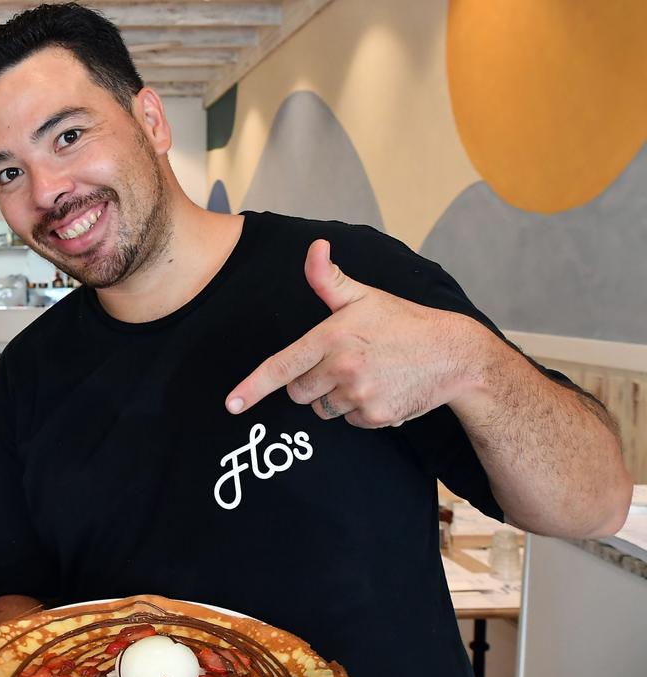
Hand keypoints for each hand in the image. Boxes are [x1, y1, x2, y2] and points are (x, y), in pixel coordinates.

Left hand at [225, 239, 477, 427]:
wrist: (453, 354)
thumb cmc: (403, 322)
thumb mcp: (365, 296)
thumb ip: (328, 278)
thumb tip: (314, 247)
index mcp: (331, 338)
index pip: (281, 367)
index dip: (252, 388)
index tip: (231, 404)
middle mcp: (341, 368)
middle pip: (298, 392)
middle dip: (310, 382)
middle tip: (340, 364)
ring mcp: (359, 395)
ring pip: (322, 409)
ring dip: (334, 397)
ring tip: (365, 375)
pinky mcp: (376, 417)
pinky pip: (349, 421)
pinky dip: (358, 411)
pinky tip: (380, 389)